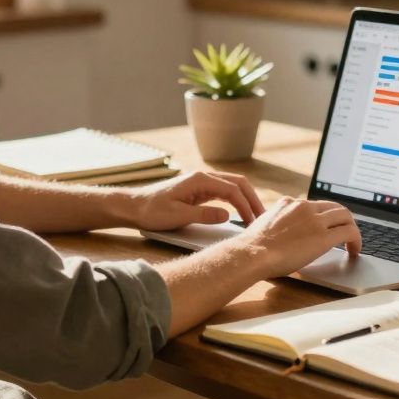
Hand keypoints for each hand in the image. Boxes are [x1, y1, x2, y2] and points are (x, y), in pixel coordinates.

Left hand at [129, 170, 264, 231]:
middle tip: (263, 217)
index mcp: (199, 180)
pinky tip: (241, 212)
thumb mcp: (177, 216)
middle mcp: (203, 177)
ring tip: (256, 216)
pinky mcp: (199, 191)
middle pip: (237, 183)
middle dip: (252, 199)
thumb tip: (228, 216)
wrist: (134, 206)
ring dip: (246, 199)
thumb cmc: (152, 211)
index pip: (232, 190)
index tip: (254, 222)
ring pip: (232, 186)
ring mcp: (201, 183)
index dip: (246, 205)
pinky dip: (236, 201)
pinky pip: (223, 192)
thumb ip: (204, 215)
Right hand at [236, 197, 361, 277]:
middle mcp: (304, 207)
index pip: (316, 204)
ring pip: (345, 216)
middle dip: (343, 220)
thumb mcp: (264, 223)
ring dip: (352, 228)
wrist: (253, 253)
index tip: (328, 225)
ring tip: (353, 242)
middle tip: (345, 232)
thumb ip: (277, 220)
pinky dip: (356, 240)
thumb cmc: (254, 246)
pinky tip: (355, 250)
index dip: (325, 216)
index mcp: (289, 203)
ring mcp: (315, 220)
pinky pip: (350, 232)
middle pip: (334, 207)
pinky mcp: (324, 236)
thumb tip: (279, 229)